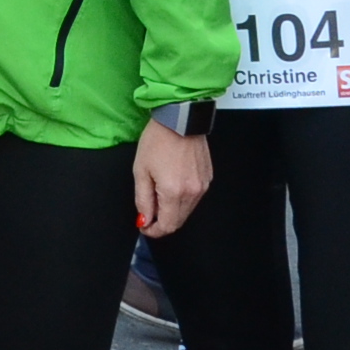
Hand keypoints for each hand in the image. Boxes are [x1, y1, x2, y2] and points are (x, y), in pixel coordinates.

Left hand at [133, 120, 211, 237]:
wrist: (180, 119)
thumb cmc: (158, 140)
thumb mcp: (141, 171)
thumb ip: (143, 200)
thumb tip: (145, 219)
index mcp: (174, 192)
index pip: (167, 226)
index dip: (154, 230)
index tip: (144, 226)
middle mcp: (192, 192)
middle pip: (178, 221)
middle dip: (162, 222)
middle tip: (148, 213)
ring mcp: (203, 186)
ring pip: (187, 211)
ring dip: (172, 210)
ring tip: (158, 193)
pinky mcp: (208, 178)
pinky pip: (195, 197)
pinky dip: (182, 198)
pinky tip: (172, 184)